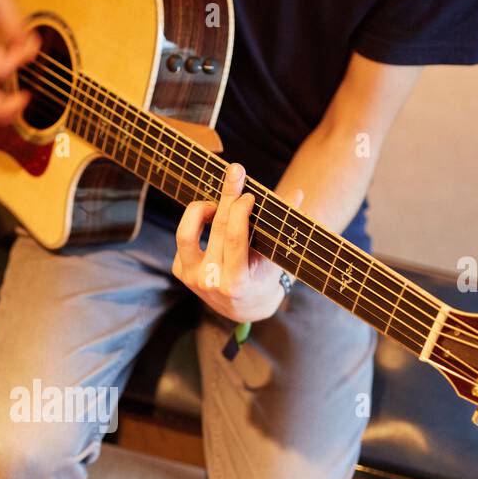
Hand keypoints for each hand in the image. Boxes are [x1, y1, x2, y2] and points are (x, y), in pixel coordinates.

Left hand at [172, 163, 302, 323]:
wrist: (242, 307)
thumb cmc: (262, 277)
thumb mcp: (275, 258)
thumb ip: (283, 227)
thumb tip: (297, 192)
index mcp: (235, 283)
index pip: (234, 239)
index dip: (240, 211)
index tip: (250, 195)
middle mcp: (210, 282)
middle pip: (215, 228)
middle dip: (227, 196)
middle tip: (236, 172)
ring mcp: (191, 278)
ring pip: (186, 232)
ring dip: (201, 208)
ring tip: (217, 203)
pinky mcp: (180, 272)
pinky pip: (184, 238)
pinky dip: (197, 224)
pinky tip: (211, 221)